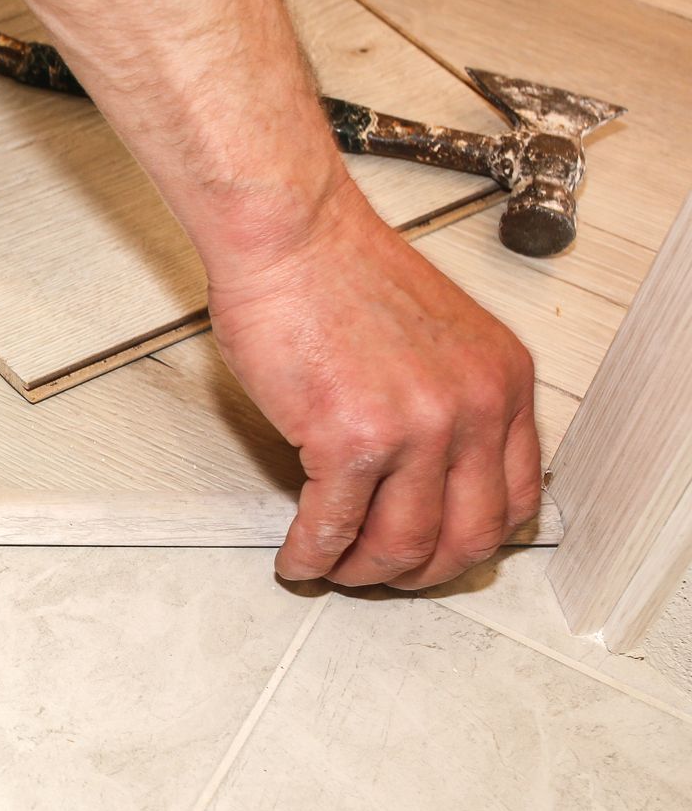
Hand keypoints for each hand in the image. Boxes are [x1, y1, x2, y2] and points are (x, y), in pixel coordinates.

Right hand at [207, 188, 542, 589]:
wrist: (292, 236)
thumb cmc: (339, 271)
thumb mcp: (435, 337)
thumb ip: (445, 400)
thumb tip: (416, 470)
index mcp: (503, 380)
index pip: (518, 496)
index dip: (473, 540)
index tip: (437, 550)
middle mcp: (474, 407)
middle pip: (468, 536)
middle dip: (420, 572)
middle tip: (382, 574)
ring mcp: (417, 429)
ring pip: (403, 545)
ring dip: (363, 572)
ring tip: (333, 568)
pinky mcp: (351, 441)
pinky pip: (333, 528)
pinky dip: (312, 555)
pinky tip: (297, 555)